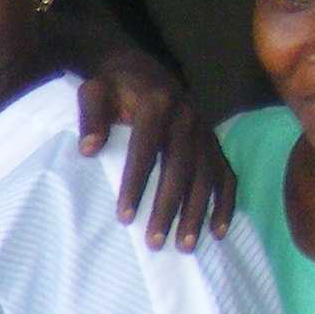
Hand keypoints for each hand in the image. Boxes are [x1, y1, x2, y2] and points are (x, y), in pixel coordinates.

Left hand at [76, 51, 234, 248]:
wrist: (140, 68)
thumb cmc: (112, 86)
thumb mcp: (94, 91)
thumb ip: (91, 116)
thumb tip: (88, 149)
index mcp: (158, 104)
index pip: (146, 149)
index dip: (136, 183)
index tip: (124, 217)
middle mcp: (187, 117)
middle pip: (180, 168)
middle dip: (169, 207)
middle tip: (155, 243)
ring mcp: (204, 131)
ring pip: (206, 176)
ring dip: (197, 212)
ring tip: (185, 246)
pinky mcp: (213, 142)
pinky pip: (226, 174)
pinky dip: (225, 203)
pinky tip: (218, 231)